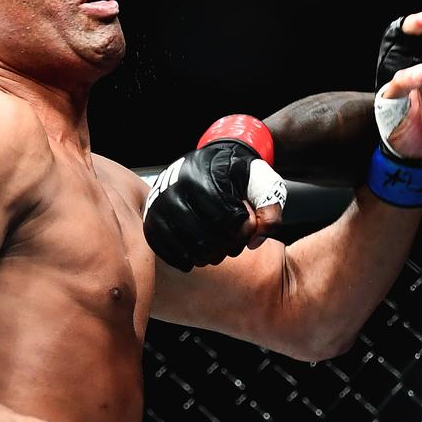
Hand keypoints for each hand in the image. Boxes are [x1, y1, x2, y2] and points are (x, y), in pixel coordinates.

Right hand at [144, 116, 285, 270]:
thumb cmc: (238, 173)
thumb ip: (270, 210)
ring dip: (202, 256)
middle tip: (231, 246)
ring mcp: (160, 201)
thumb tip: (255, 241)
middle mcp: (176, 185)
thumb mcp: (262, 182)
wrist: (210, 160)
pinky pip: (160, 244)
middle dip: (222, 247)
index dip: (239, 230)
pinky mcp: (151, 215)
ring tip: (215, 254)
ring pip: (180, 242)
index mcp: (204, 174)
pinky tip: (192, 261)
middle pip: (202, 234)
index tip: (244, 225)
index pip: (224, 217)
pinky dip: (178, 258)